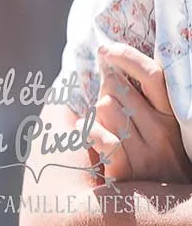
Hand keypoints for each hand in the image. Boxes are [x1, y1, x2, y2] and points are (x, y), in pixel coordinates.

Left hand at [78, 42, 191, 183]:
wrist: (159, 207)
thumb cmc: (148, 157)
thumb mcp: (153, 128)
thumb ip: (135, 100)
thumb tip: (109, 68)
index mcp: (171, 118)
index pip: (154, 77)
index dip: (128, 57)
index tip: (106, 50)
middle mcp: (163, 133)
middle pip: (119, 88)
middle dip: (104, 90)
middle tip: (106, 104)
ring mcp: (146, 153)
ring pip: (105, 107)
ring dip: (96, 113)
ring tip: (104, 128)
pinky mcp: (126, 170)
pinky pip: (97, 134)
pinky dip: (86, 130)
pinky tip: (87, 133)